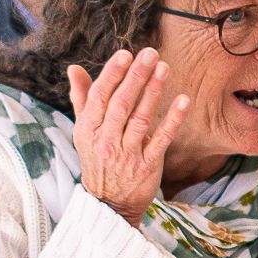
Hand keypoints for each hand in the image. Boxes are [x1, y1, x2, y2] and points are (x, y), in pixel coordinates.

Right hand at [67, 50, 190, 225]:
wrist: (108, 204)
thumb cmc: (98, 160)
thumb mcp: (84, 132)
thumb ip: (82, 99)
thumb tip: (74, 68)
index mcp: (88, 129)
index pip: (100, 97)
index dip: (112, 75)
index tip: (125, 54)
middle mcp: (106, 141)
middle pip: (121, 104)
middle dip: (136, 77)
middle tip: (150, 53)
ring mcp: (127, 154)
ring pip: (141, 119)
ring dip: (153, 92)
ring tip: (164, 68)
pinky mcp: (147, 165)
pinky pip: (161, 139)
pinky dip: (173, 120)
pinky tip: (183, 100)